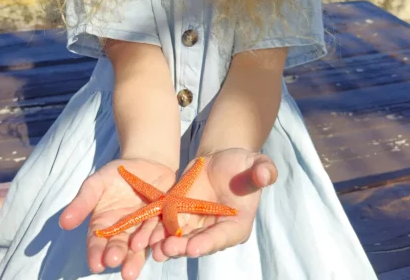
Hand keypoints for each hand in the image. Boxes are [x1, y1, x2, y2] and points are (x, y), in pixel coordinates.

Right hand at [59, 158, 176, 278]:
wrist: (147, 161)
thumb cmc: (117, 174)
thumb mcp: (97, 183)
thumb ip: (83, 202)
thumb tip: (63, 222)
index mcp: (104, 224)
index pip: (97, 242)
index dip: (96, 254)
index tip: (96, 264)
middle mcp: (123, 232)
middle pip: (119, 248)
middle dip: (117, 256)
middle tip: (115, 262)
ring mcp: (143, 229)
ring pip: (140, 247)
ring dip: (136, 258)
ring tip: (133, 267)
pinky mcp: (161, 223)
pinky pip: (160, 232)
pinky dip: (158, 240)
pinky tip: (156, 246)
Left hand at [141, 148, 276, 260]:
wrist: (221, 160)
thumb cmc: (243, 164)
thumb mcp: (256, 164)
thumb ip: (262, 172)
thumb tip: (265, 175)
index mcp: (237, 225)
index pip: (222, 237)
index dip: (208, 242)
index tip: (194, 247)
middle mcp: (215, 230)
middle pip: (198, 242)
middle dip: (183, 247)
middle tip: (168, 249)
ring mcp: (196, 225)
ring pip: (179, 238)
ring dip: (166, 244)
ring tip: (153, 247)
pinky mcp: (180, 214)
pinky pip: (167, 225)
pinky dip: (156, 231)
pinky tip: (144, 235)